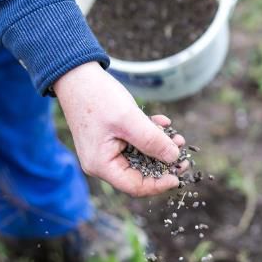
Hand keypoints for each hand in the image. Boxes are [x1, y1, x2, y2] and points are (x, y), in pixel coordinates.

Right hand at [54, 62, 185, 195]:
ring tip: (177, 136)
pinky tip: (162, 121)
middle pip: (139, 173)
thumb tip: (173, 158)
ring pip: (140, 156)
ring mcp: (106, 149)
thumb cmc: (98, 97)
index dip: (159, 184)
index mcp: (101, 164)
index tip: (178, 175)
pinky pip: (135, 142)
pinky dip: (150, 133)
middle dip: (163, 162)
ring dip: (159, 146)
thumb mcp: (129, 119)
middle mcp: (102, 161)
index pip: (134, 186)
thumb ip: (152, 140)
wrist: (78, 75)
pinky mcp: (111, 137)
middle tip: (183, 153)